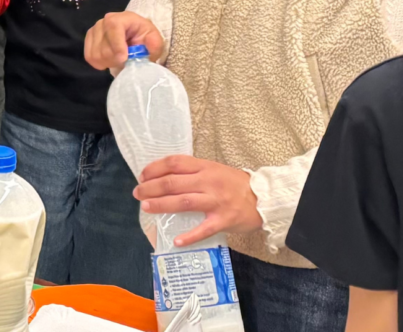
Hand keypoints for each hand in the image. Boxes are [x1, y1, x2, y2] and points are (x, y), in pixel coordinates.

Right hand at [84, 10, 164, 75]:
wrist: (134, 38)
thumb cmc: (144, 38)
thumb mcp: (155, 40)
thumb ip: (154, 43)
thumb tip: (148, 45)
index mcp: (122, 18)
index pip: (113, 27)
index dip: (117, 45)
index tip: (124, 58)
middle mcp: (104, 22)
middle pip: (104, 46)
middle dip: (116, 59)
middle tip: (126, 61)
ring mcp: (94, 30)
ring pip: (96, 54)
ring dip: (109, 62)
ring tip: (118, 60)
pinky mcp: (89, 40)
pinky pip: (89, 57)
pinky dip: (100, 63)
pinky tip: (109, 60)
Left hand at [134, 155, 261, 245]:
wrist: (265, 198)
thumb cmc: (236, 183)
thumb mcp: (215, 169)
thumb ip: (194, 172)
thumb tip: (166, 177)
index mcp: (205, 167)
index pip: (174, 163)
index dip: (155, 168)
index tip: (142, 175)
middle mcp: (208, 182)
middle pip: (173, 182)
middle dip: (151, 187)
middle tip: (137, 192)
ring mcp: (215, 201)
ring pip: (183, 201)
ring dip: (161, 204)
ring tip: (146, 207)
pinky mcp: (223, 220)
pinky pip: (203, 229)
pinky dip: (189, 236)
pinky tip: (176, 241)